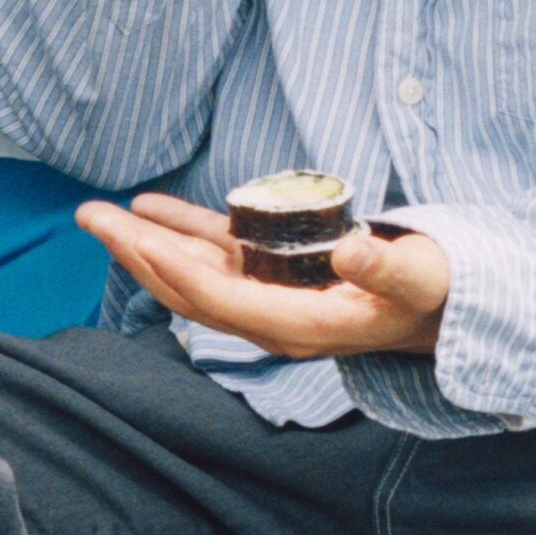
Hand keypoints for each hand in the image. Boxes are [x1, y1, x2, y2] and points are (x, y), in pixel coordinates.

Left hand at [76, 192, 449, 361]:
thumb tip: (349, 246)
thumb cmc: (436, 292)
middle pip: (190, 289)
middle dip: (137, 254)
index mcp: (299, 326)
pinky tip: (149, 208)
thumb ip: (386, 267)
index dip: (176, 269)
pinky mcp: (273, 276)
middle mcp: (271, 319)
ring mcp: (268, 297)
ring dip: (146, 243)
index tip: (134, 237)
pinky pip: (217, 254)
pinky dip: (182, 231)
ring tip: (99, 213)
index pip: (222, 299)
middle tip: (89, 218)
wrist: (445, 308)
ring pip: (194, 272)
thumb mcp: (422, 278)